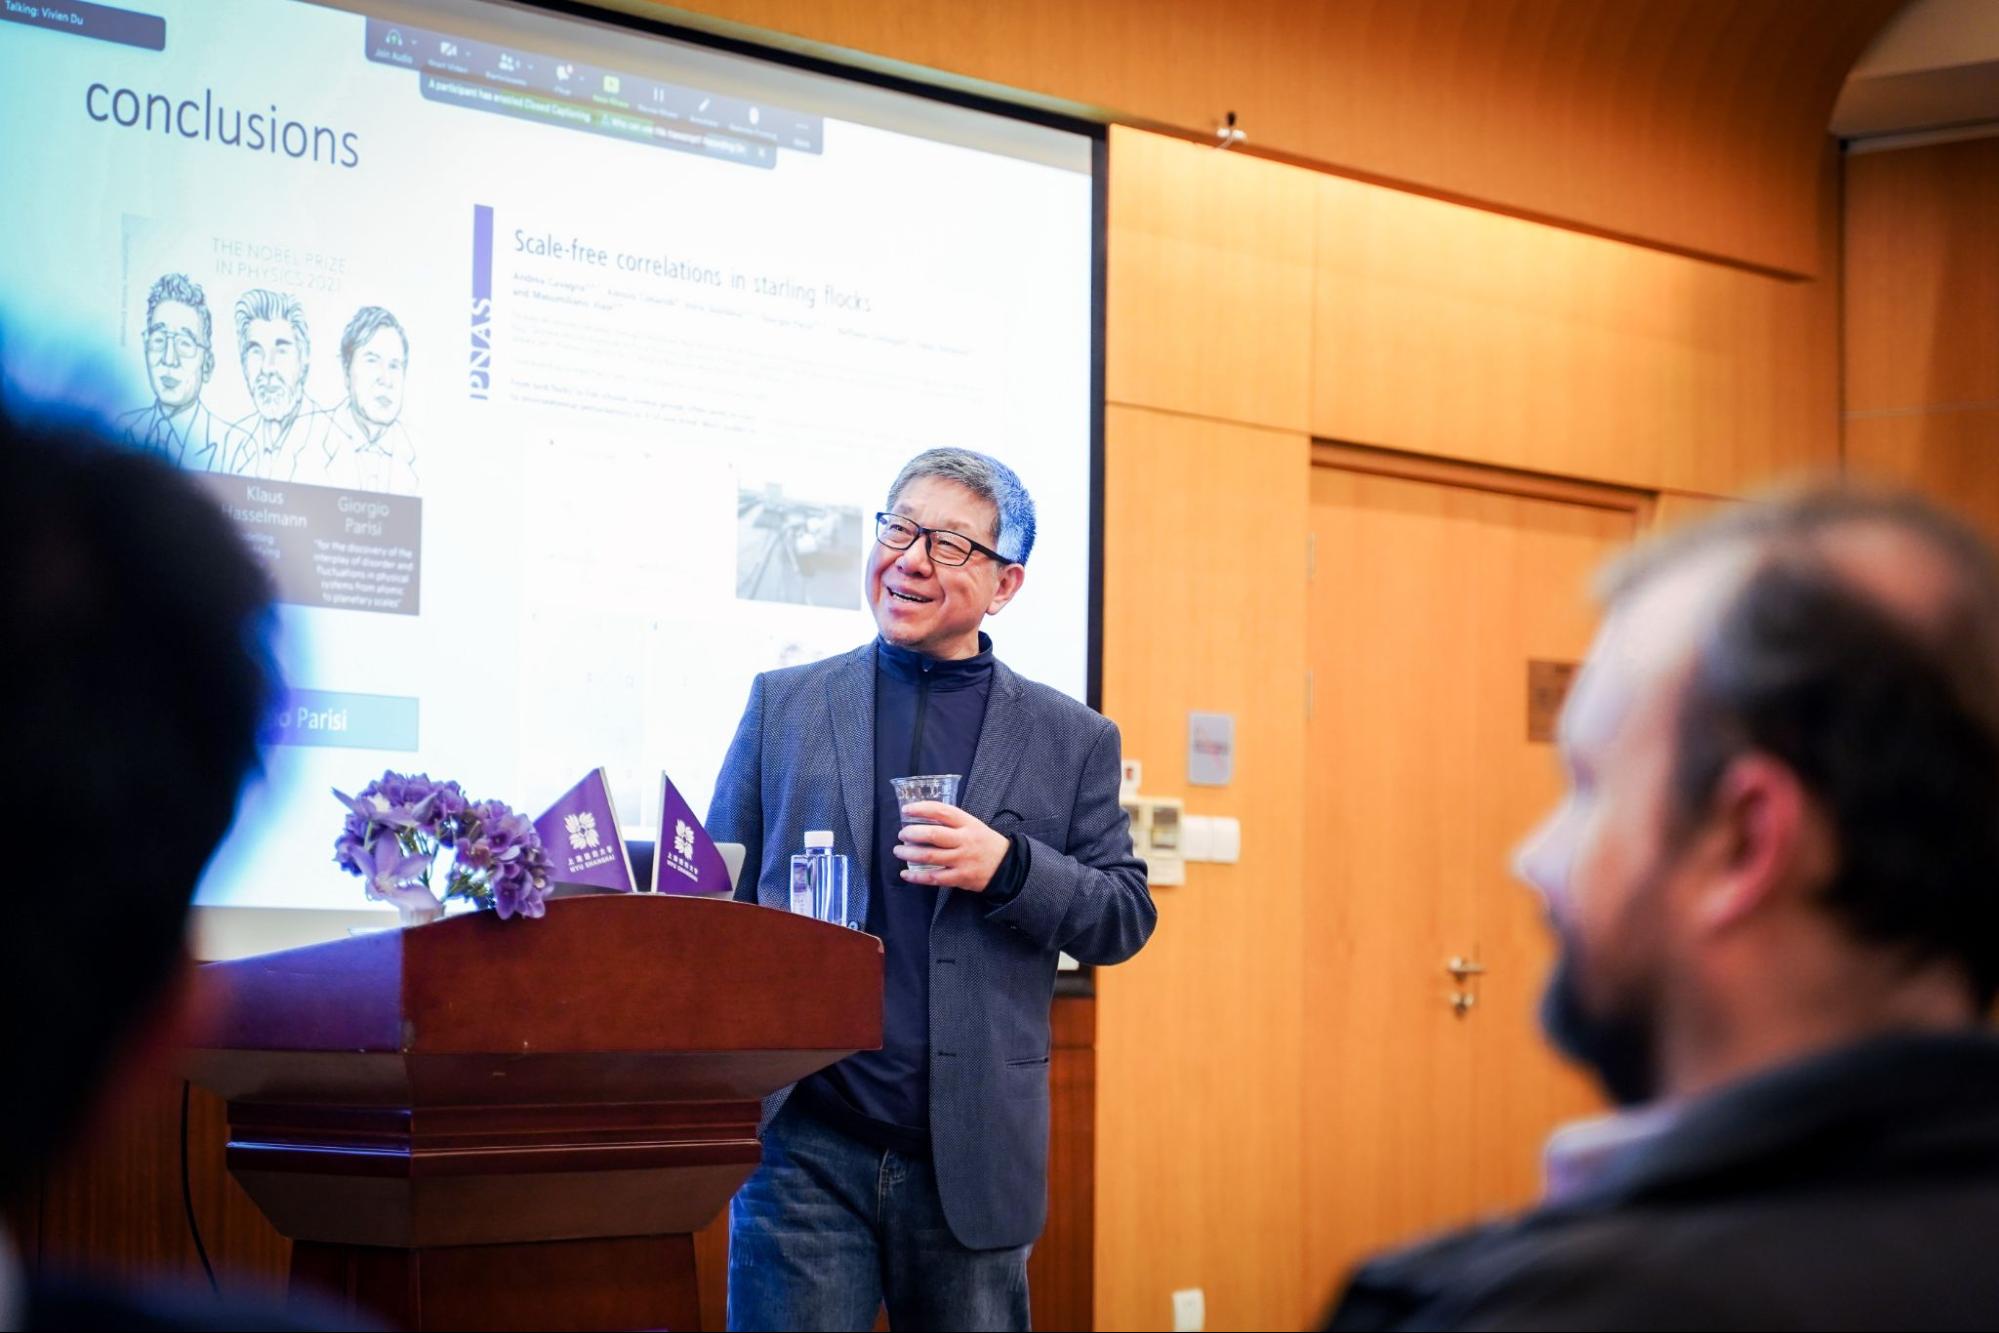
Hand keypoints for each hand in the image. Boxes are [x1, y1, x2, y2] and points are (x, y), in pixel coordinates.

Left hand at [895, 802, 1009, 891]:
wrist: (1006, 866)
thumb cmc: (985, 843)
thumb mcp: (973, 825)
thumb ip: (952, 822)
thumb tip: (922, 818)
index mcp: (968, 823)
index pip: (942, 811)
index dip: (921, 809)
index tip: (906, 810)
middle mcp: (964, 840)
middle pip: (933, 835)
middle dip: (912, 833)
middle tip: (902, 834)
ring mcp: (962, 860)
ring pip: (930, 856)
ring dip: (910, 854)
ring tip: (899, 851)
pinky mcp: (960, 877)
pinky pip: (934, 877)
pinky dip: (917, 877)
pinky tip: (906, 874)